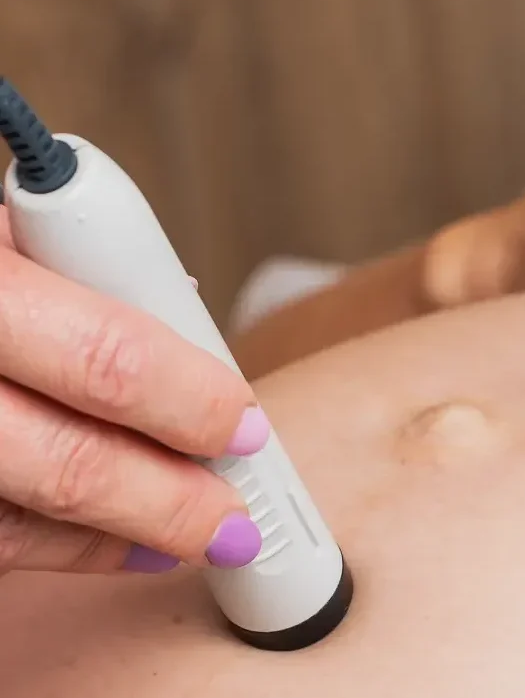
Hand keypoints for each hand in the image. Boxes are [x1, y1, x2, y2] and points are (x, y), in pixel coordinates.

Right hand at [0, 206, 267, 574]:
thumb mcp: (5, 231)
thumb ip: (76, 266)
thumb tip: (180, 315)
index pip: (107, 358)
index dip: (192, 399)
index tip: (244, 422)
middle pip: (69, 464)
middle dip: (173, 500)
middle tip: (238, 517)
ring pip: (18, 524)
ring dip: (119, 539)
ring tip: (189, 539)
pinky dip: (53, 550)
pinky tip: (105, 545)